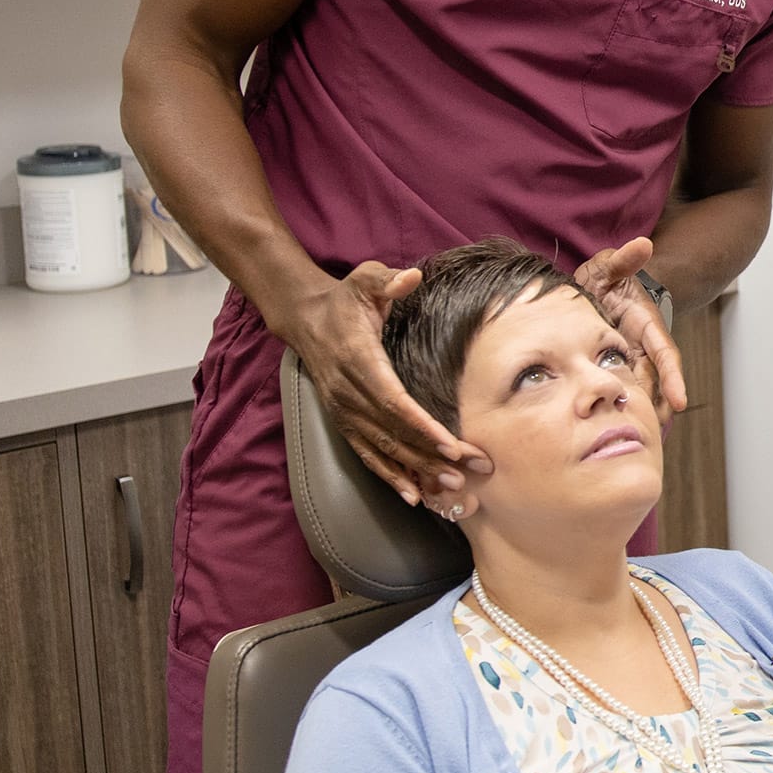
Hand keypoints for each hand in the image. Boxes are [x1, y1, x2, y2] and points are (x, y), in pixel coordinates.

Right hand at [281, 260, 489, 504]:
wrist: (305, 319)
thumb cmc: (344, 300)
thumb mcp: (364, 280)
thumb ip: (387, 280)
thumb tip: (411, 277)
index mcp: (359, 360)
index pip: (393, 400)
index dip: (422, 425)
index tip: (451, 444)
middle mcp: (349, 392)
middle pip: (393, 431)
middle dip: (430, 455)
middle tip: (466, 472)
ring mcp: (344, 411)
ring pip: (382, 448)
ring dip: (415, 470)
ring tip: (449, 489)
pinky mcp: (343, 421)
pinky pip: (367, 454)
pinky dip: (389, 475)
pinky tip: (413, 495)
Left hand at [575, 236, 688, 414]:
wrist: (594, 288)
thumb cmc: (607, 276)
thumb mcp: (610, 265)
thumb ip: (624, 258)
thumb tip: (643, 245)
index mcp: (645, 324)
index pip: (665, 353)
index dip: (673, 378)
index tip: (680, 401)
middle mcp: (640, 345)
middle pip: (654, 380)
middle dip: (658, 405)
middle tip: (655, 431)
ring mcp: (626, 358)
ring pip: (637, 388)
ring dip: (640, 410)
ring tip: (637, 436)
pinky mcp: (610, 365)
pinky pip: (617, 388)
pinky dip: (618, 404)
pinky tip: (612, 425)